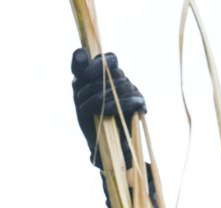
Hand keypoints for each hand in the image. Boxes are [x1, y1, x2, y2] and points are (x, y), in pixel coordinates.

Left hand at [71, 48, 146, 167]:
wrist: (99, 143)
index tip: (85, 75)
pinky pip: (131, 100)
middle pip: (113, 73)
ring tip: (86, 109)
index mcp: (109, 73)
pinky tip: (105, 112)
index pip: (109, 58)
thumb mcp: (79, 94)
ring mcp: (133, 91)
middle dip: (93, 86)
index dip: (98, 64)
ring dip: (100, 98)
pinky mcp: (140, 105)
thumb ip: (79, 73)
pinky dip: (115, 106)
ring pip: (120, 85)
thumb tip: (79, 51)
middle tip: (79, 101)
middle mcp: (123, 79)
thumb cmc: (89, 116)